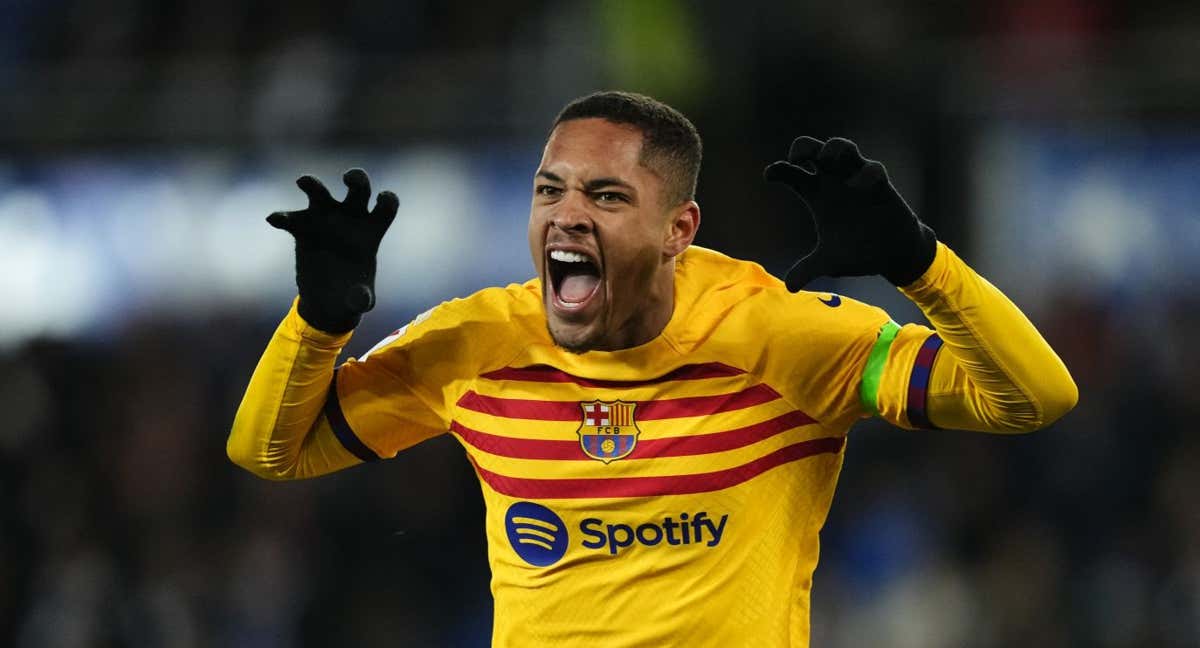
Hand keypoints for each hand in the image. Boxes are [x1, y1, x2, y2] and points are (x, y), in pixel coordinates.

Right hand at [267, 169, 397, 332]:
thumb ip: (362, 299)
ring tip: (303, 181)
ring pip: (320, 193)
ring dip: (312, 184)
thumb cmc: (351, 294)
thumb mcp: (359, 300)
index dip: (387, 200)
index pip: (386, 207)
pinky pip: (291, 218)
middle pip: (358, 189)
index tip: (381, 197)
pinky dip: (282, 217)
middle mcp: (351, 218)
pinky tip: (274, 219)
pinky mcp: (303, 228)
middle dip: (356, 178)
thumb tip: (359, 299)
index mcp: (371, 231)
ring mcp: (325, 220)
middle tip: (349, 178)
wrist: (327, 299)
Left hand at [763, 137, 936, 290]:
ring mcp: (856, 179)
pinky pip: (871, 169)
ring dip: (833, 148)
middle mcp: (833, 182)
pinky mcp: (880, 184)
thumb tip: (789, 287)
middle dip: (802, 147)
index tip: (769, 175)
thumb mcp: (830, 261)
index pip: (792, 173)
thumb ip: (808, 269)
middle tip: (798, 159)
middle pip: (812, 149)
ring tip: (826, 162)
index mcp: (816, 195)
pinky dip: (864, 174)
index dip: (779, 171)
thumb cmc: (859, 252)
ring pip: (842, 147)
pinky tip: (858, 187)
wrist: (893, 255)